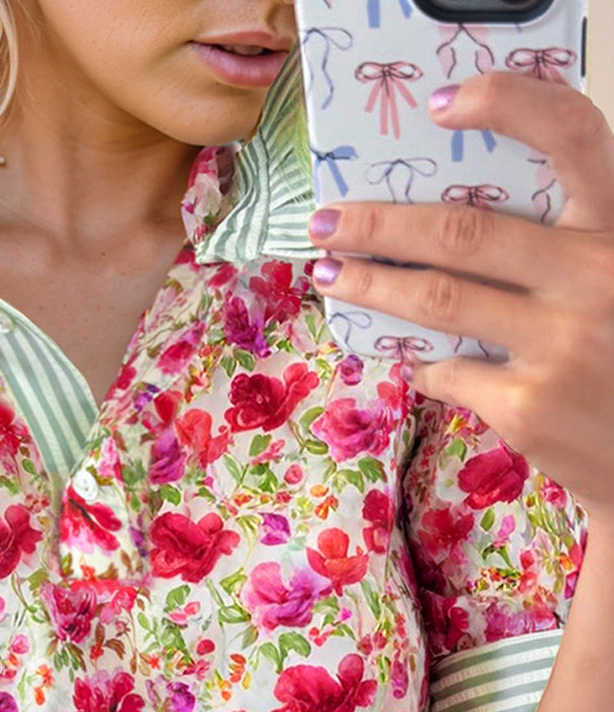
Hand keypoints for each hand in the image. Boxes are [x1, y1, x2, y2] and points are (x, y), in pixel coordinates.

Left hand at [306, 72, 613, 511]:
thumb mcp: (605, 282)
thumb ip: (554, 252)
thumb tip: (440, 236)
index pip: (572, 134)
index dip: (508, 104)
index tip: (444, 103)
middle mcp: (594, 275)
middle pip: (462, 232)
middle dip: (378, 224)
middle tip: (325, 221)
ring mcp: (559, 345)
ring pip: (437, 301)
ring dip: (372, 285)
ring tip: (333, 274)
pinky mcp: (528, 408)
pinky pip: (447, 371)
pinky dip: (423, 363)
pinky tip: (414, 360)